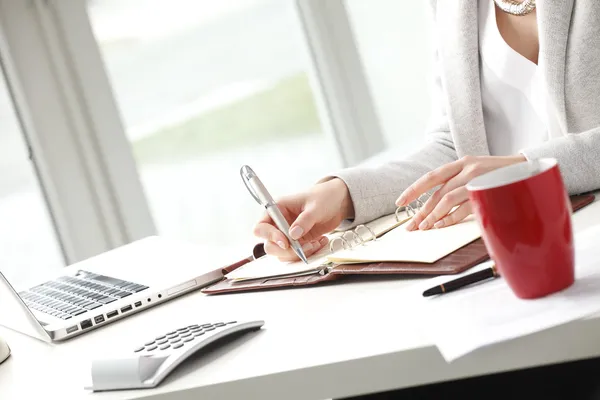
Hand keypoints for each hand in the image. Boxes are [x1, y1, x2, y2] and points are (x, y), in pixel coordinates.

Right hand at [253, 178, 353, 260]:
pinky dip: (307, 253)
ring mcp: (288, 234)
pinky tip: (319, 242)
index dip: (270, 237)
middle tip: (304, 247)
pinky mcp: (297, 242)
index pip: (261, 227)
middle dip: (286, 251)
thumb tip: (293, 235)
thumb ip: (304, 220)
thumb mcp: (315, 207)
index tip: (285, 242)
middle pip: (269, 245)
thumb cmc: (323, 197)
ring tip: (316, 243)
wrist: (337, 203)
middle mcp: (279, 223)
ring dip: (299, 254)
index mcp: (277, 209)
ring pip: (282, 254)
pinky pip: (296, 255)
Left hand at [396, 155, 525, 230]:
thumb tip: (436, 205)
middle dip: (421, 211)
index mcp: (461, 162)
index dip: (414, 190)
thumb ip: (458, 182)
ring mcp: (477, 179)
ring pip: (446, 199)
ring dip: (433, 216)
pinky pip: (464, 208)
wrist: (532, 169)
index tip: (400, 202)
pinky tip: (441, 226)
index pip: (431, 177)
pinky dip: (450, 218)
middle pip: (436, 192)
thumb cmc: (500, 175)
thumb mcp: (477, 172)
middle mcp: (467, 168)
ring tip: (424, 228)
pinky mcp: (487, 191)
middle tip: (411, 226)